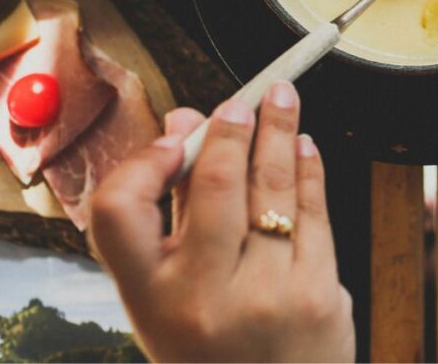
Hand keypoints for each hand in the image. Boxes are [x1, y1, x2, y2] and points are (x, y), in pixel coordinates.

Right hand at [89, 82, 355, 363]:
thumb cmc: (213, 348)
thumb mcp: (168, 299)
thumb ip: (173, 211)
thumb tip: (184, 124)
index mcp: (150, 300)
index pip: (118, 212)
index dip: (141, 163)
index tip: (172, 138)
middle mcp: (204, 297)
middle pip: (214, 184)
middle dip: (232, 129)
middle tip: (243, 100)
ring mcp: (267, 296)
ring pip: (274, 188)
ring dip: (280, 133)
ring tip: (283, 99)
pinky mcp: (319, 294)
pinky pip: (315, 212)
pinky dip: (309, 170)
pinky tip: (304, 146)